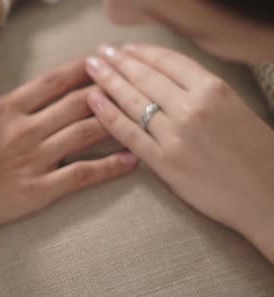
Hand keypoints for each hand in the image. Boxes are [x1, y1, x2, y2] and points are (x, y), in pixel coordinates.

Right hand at [0, 59, 137, 244]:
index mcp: (6, 108)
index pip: (54, 81)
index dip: (83, 69)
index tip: (104, 61)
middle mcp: (26, 128)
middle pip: (79, 102)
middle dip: (110, 90)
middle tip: (134, 84)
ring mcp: (34, 159)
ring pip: (87, 133)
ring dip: (118, 122)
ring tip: (142, 116)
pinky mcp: (38, 190)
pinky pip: (82, 175)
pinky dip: (110, 166)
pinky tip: (132, 159)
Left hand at [85, 44, 273, 260]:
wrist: (267, 195)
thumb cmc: (256, 153)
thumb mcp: (236, 108)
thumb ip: (203, 92)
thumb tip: (168, 81)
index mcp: (214, 89)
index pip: (168, 61)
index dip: (142, 52)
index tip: (125, 49)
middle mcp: (192, 107)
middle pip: (145, 77)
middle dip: (117, 62)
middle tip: (99, 54)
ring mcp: (176, 134)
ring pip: (132, 101)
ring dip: (108, 81)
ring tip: (91, 70)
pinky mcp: (163, 162)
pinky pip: (128, 133)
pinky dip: (107, 115)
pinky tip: (93, 101)